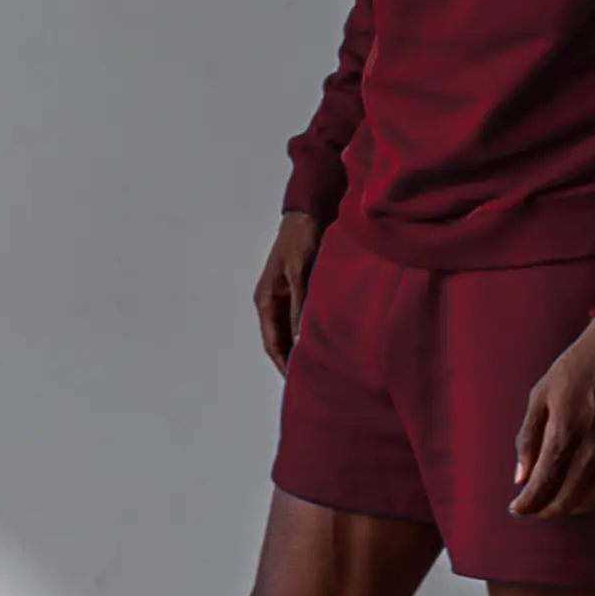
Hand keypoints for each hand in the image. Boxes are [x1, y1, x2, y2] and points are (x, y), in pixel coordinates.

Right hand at [255, 210, 323, 375]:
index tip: (297, 382)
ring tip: (323, 366)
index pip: (272, 342)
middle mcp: (274, 302)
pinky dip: (313, 331)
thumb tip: (300, 340)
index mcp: (266, 300)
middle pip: (282, 340)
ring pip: (294, 331)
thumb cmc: (299, 240)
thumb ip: (300, 306)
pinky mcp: (302, 291)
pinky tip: (328, 342)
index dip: (283, 363)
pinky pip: (305, 318)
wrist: (308, 214)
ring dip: (305, 347)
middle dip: (294, 360)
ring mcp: (288, 297)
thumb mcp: (299, 274)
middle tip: (314, 380)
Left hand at [509, 317, 594, 520]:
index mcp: (564, 433)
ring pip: (589, 499)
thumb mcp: (540, 396)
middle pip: (566, 499)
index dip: (527, 503)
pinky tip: (580, 493)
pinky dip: (592, 498)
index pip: (543, 484)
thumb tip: (521, 477)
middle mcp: (591, 449)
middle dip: (544, 510)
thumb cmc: (577, 368)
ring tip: (553, 503)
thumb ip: (528, 439)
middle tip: (532, 509)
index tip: (516, 508)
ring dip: (568, 507)